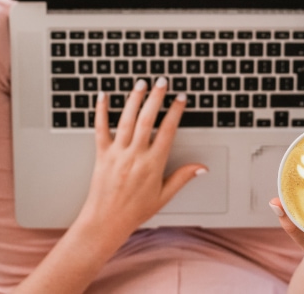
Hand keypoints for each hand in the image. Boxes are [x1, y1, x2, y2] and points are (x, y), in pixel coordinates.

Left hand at [80, 78, 205, 237]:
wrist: (106, 221)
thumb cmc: (135, 211)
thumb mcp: (164, 195)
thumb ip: (182, 178)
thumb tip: (202, 168)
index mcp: (153, 164)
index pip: (168, 131)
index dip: (176, 112)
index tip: (181, 99)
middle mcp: (135, 155)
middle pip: (147, 119)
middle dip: (156, 98)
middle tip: (162, 82)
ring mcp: (117, 153)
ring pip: (126, 120)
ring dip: (134, 99)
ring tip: (141, 83)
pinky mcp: (101, 154)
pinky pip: (100, 128)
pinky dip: (100, 111)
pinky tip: (103, 96)